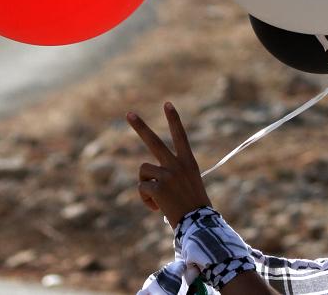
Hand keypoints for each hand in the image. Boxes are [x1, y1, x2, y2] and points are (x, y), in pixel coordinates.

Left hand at [127, 102, 210, 227]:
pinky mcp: (158, 187)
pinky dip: (146, 200)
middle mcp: (177, 165)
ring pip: (144, 171)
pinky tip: (157, 207)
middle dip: (140, 127)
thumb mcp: (189, 185)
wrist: (198, 224)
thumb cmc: (194, 207)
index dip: (174, 119)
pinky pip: (142, 188)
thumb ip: (172, 176)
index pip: (181, 136)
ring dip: (146, 185)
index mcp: (188, 162)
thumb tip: (149, 182)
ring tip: (160, 198)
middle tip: (129, 113)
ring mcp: (167, 175)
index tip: (167, 103)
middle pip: (154, 141)